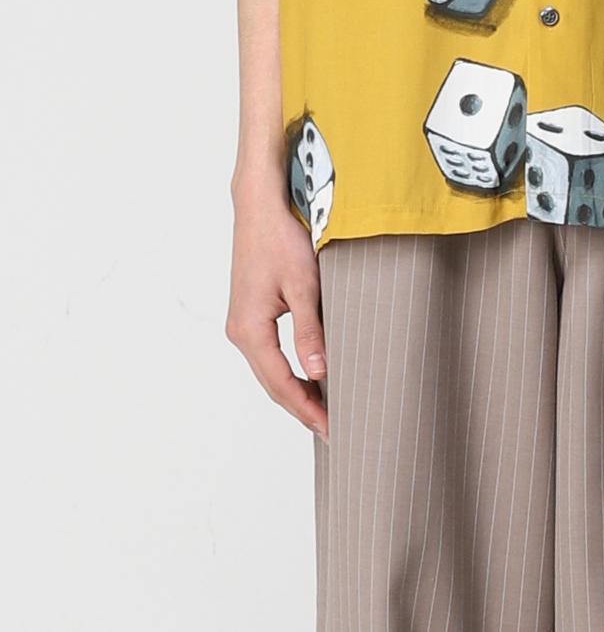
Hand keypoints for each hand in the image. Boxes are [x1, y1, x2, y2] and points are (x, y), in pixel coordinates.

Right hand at [225, 174, 328, 441]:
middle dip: (301, 407)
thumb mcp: (303, 284)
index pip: (281, 383)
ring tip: (324, 408)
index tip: (332, 427)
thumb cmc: (281, 238)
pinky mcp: (250, 311)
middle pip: (272, 383)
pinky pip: (269, 353)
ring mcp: (242, 322)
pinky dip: (288, 369)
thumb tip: (319, 372)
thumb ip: (310, 330)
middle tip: (333, 427)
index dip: (307, 409)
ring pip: (270, 369)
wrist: (260, 204)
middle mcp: (240, 331)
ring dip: (295, 390)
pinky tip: (309, 374)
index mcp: (249, 330)